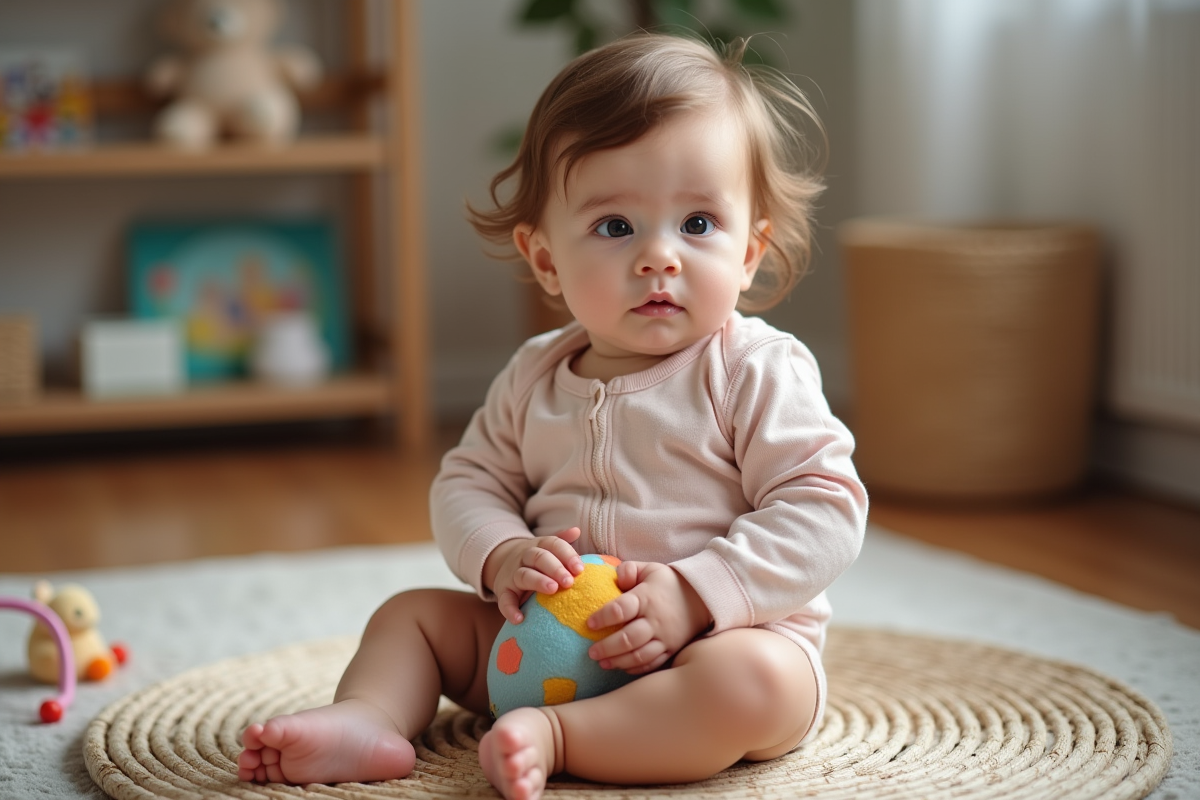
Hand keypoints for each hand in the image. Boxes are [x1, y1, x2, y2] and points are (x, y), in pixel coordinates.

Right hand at [485, 527, 583, 623]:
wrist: (504, 563)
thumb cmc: (536, 560)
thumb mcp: (547, 548)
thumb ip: (562, 542)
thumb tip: (576, 530)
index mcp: (540, 546)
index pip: (553, 544)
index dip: (567, 555)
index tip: (580, 569)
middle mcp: (525, 557)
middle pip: (539, 557)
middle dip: (555, 568)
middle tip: (569, 581)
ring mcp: (512, 573)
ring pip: (524, 575)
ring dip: (538, 581)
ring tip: (552, 590)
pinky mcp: (503, 590)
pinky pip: (504, 599)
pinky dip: (509, 609)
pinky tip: (519, 618)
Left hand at [585, 562, 712, 674]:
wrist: (702, 598)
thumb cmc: (668, 583)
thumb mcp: (650, 569)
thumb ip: (629, 570)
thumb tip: (617, 579)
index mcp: (647, 597)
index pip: (621, 609)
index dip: (603, 617)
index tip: (589, 623)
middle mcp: (655, 620)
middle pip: (629, 638)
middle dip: (607, 647)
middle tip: (591, 652)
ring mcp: (665, 638)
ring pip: (639, 655)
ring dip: (618, 661)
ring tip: (602, 663)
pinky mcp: (671, 650)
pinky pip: (652, 664)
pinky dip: (636, 669)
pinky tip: (622, 667)